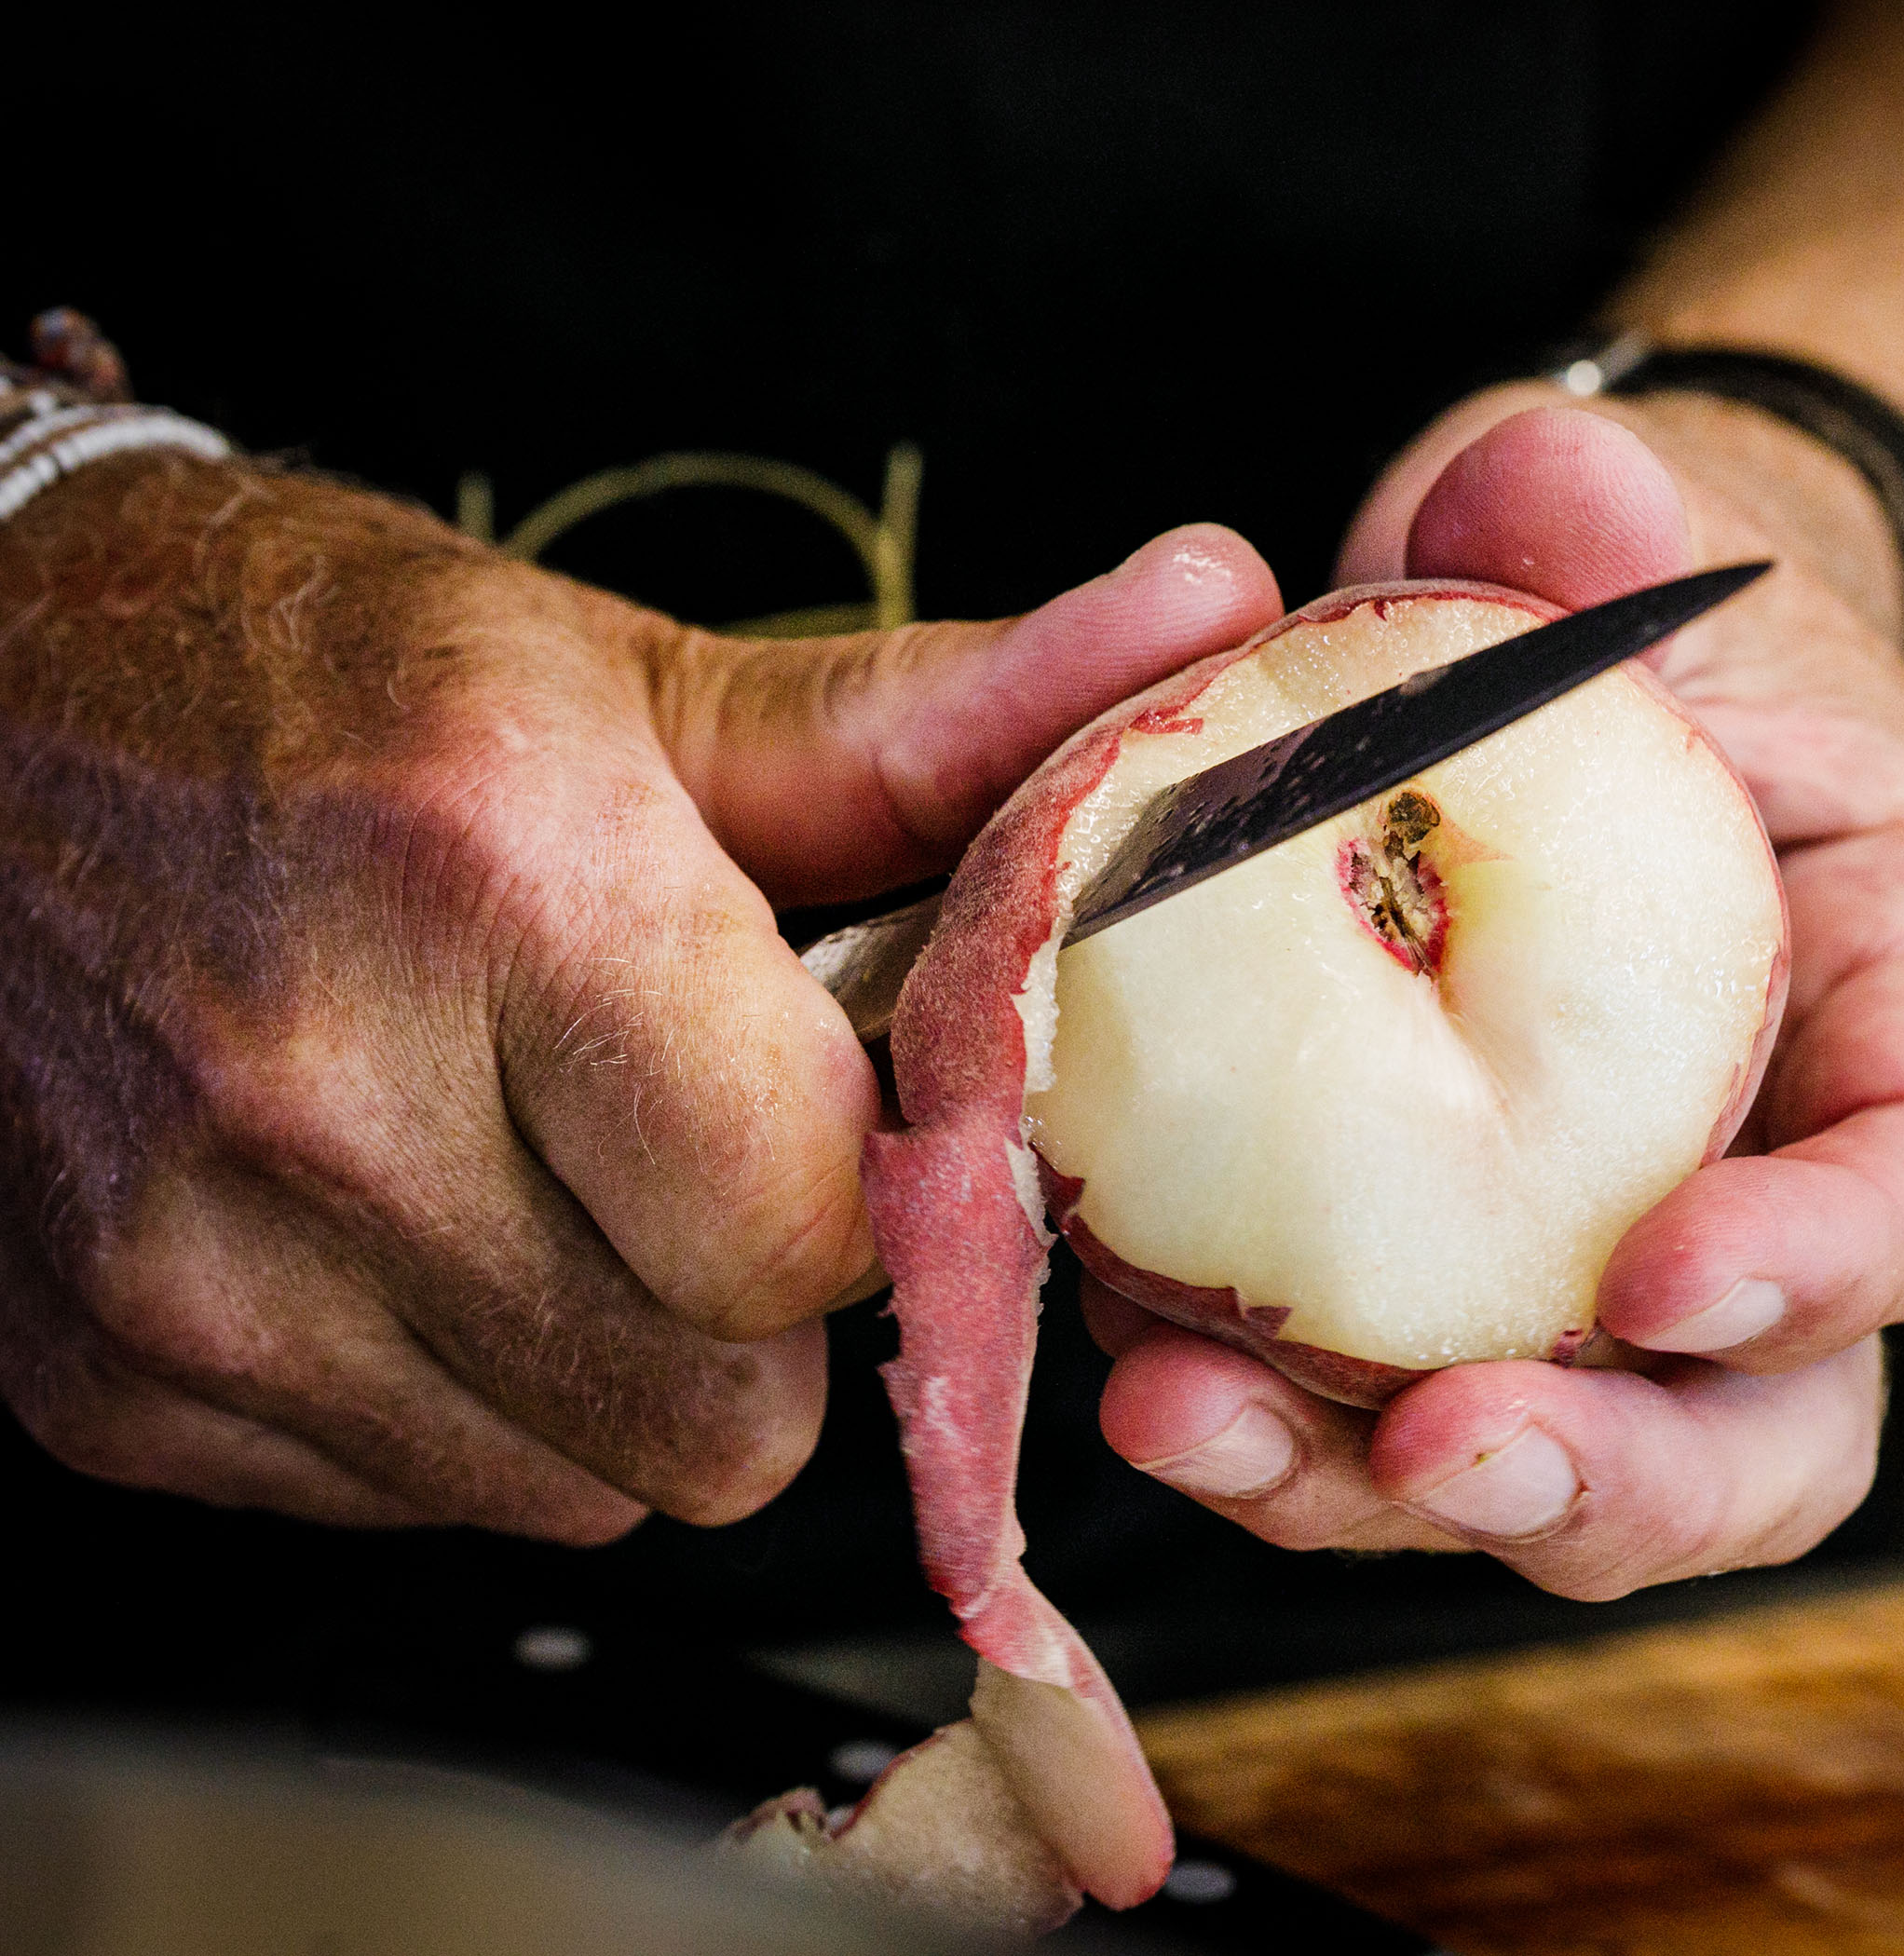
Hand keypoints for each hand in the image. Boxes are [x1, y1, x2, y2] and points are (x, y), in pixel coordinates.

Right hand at [0, 452, 1282, 1539]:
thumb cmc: (317, 679)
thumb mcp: (638, 677)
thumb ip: (945, 712)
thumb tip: (1211, 609)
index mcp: (506, 891)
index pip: (815, 1232)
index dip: (868, 1186)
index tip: (832, 1101)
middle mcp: (322, 1101)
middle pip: (723, 1421)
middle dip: (758, 1304)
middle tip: (692, 1146)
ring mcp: (191, 1275)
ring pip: (585, 1493)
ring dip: (621, 1369)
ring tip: (545, 1175)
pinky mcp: (107, 1391)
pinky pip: (417, 1502)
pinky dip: (463, 1401)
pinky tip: (411, 1230)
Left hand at [1090, 397, 1903, 1598]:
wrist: (1556, 706)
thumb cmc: (1638, 623)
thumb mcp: (1646, 547)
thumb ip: (1618, 522)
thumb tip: (1546, 480)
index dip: (1828, 1262)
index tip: (1663, 1278)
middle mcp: (1787, 1192)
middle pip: (1769, 1435)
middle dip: (1611, 1479)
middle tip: (1440, 1450)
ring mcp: (1610, 1276)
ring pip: (1557, 1478)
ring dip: (1368, 1491)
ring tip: (1183, 1419)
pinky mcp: (1450, 1298)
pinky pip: (1378, 1419)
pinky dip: (1260, 1423)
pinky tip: (1123, 1356)